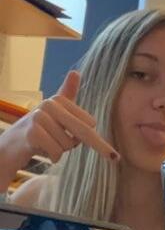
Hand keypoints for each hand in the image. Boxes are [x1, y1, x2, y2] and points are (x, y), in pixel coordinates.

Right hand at [0, 70, 117, 189]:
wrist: (9, 148)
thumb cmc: (38, 132)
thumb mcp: (55, 114)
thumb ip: (68, 96)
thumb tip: (75, 71)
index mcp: (58, 100)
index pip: (89, 123)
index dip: (91, 137)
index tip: (90, 142)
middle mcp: (48, 105)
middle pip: (82, 131)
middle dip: (82, 145)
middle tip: (73, 149)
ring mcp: (39, 118)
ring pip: (69, 144)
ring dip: (60, 151)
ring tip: (45, 145)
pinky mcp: (33, 133)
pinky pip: (57, 152)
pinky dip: (53, 157)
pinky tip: (42, 152)